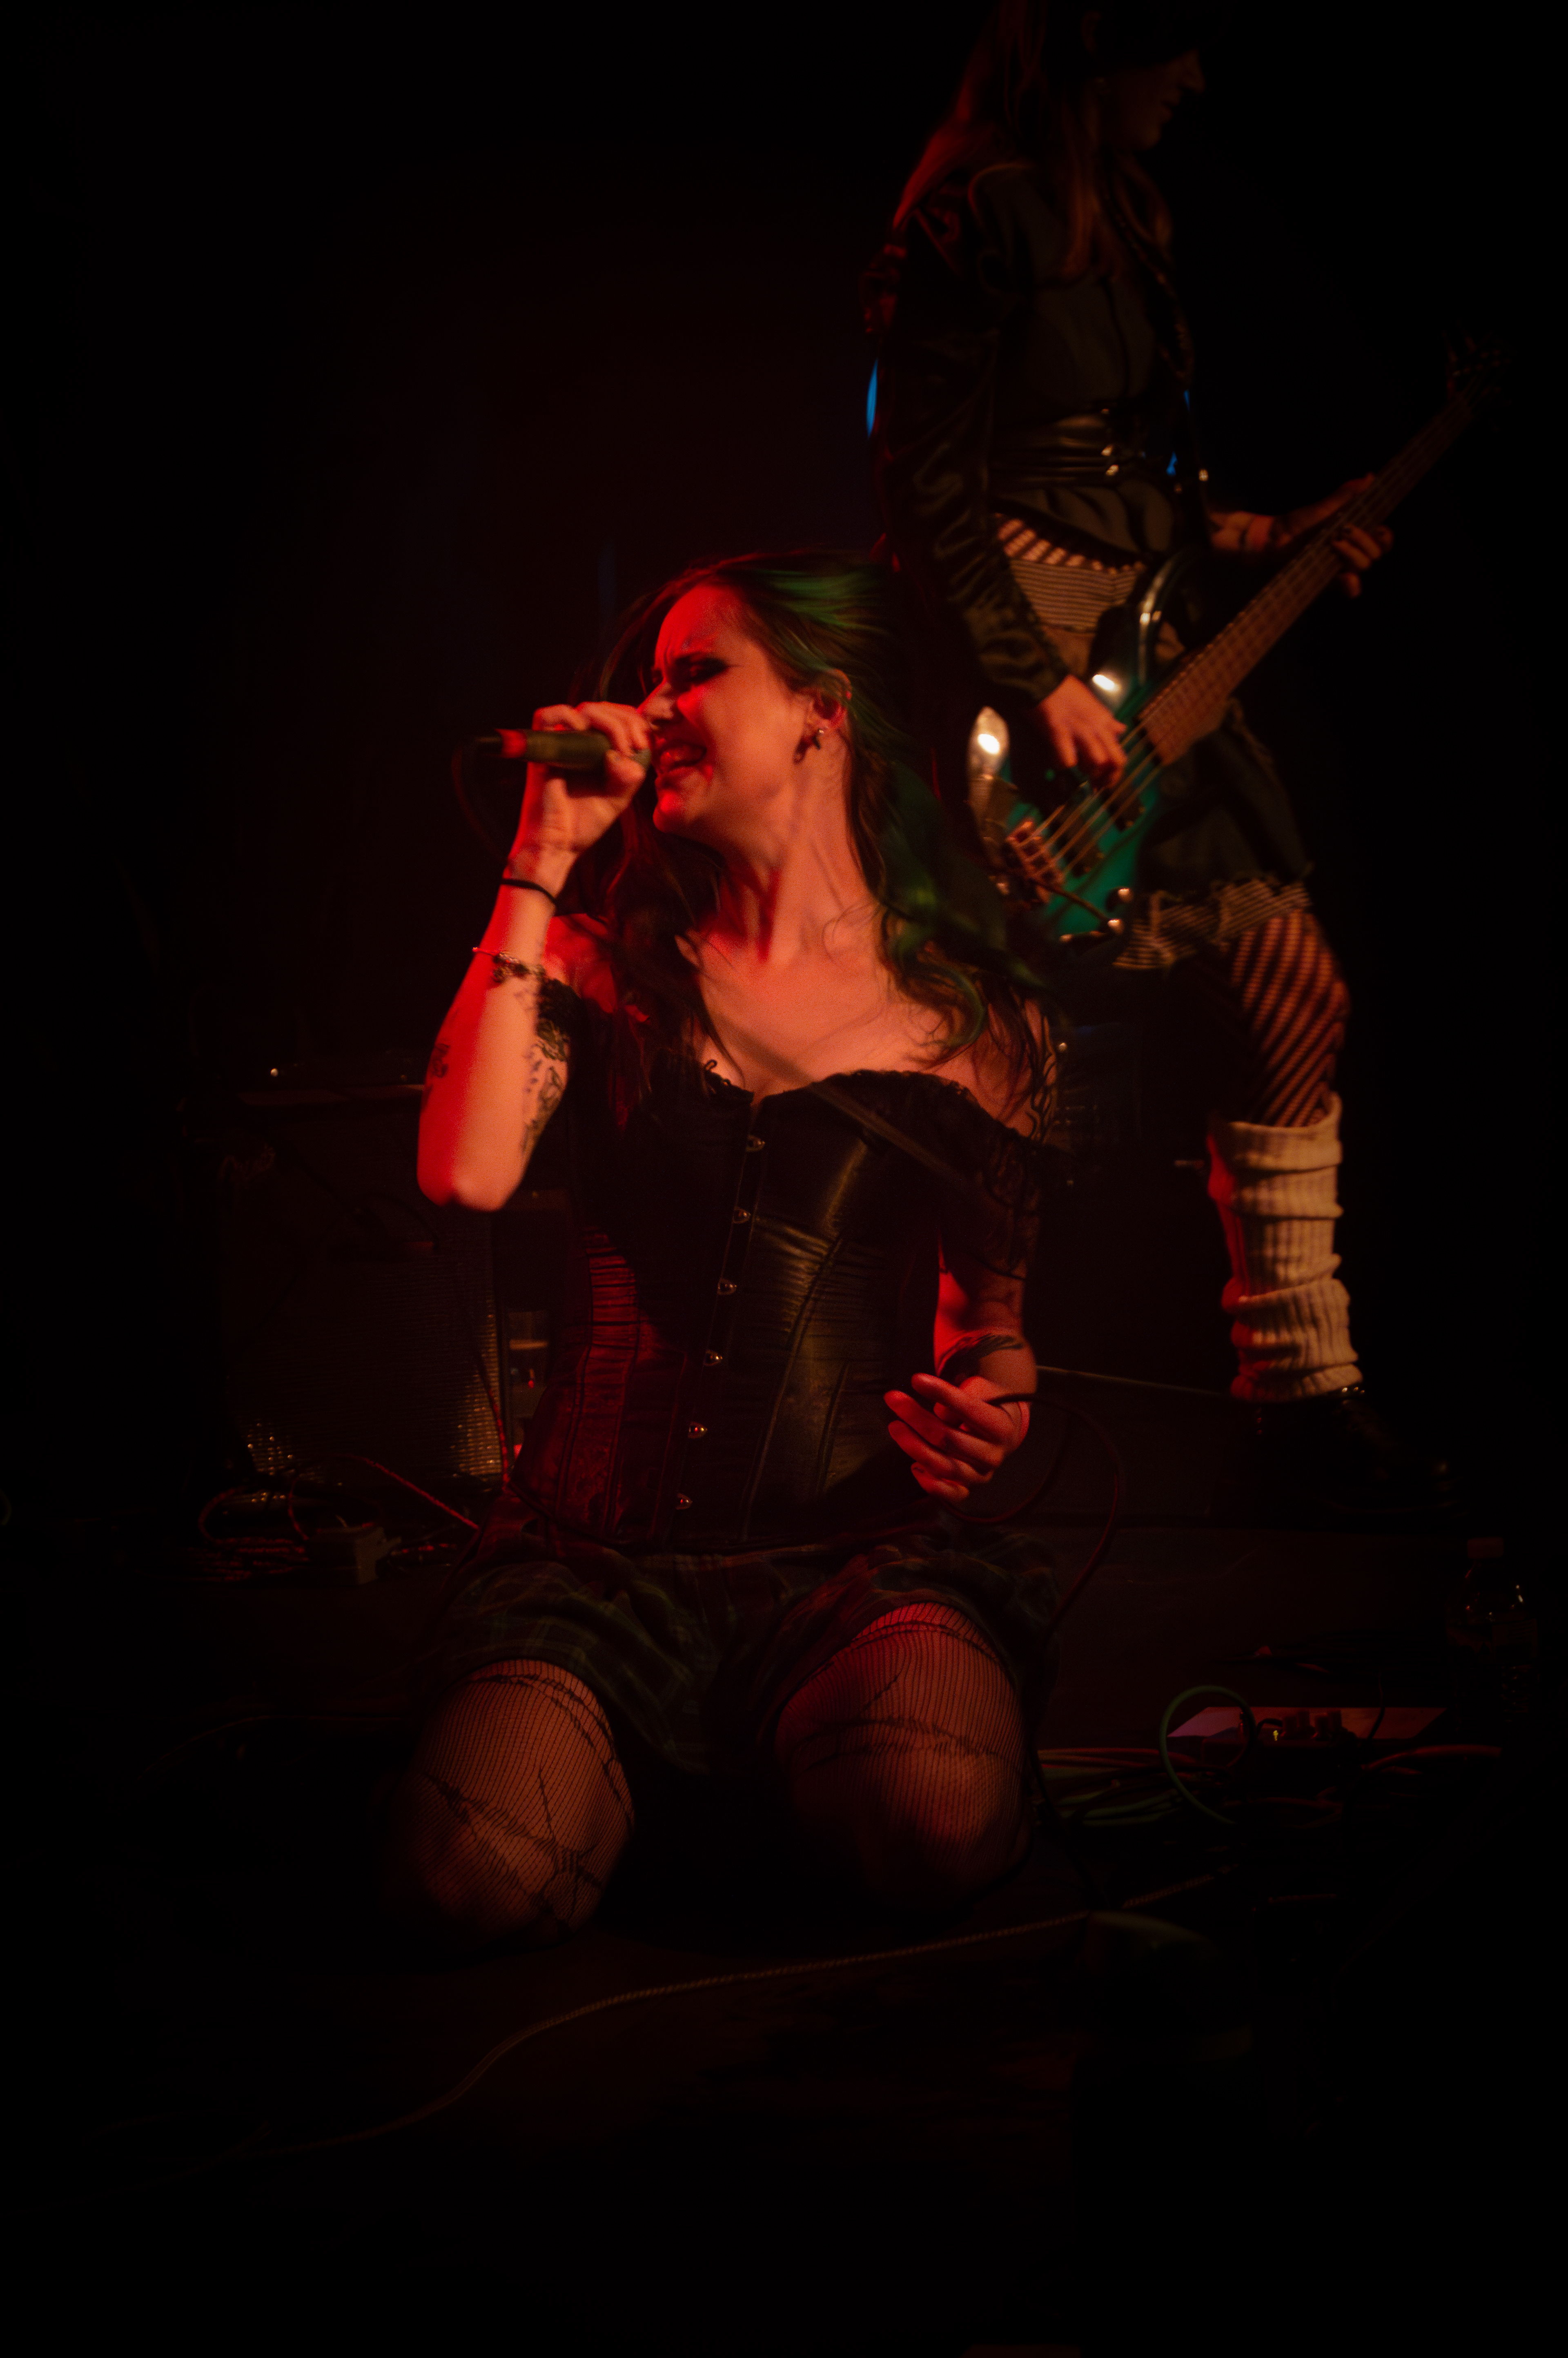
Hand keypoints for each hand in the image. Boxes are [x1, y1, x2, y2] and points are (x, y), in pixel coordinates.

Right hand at [509, 700, 649, 880]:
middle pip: (606, 709)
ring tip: (618, 746)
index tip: (643, 745)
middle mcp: (582, 743)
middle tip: (635, 746)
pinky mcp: (544, 751)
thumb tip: (620, 754)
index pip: (620, 717)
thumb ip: (628, 776)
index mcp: (600, 751)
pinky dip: (566, 716)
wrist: (559, 845)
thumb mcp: (617, 800)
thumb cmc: (584, 824)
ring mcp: (563, 744)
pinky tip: (582, 731)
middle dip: (627, 722)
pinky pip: (546, 716)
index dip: (635, 723)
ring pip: (586, 709)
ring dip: (608, 721)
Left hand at [884, 1372, 1030, 1505]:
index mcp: (1001, 1427)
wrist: (1004, 1430)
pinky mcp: (969, 1489)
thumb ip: (964, 1395)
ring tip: (895, 1427)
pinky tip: (914, 1468)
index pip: (968, 1409)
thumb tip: (939, 1413)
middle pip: (948, 1438)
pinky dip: (931, 1485)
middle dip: (917, 1417)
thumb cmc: (987, 1404)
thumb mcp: (983, 1390)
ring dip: (914, 1447)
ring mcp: (981, 1475)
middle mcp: (994, 1455)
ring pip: (943, 1466)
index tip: (915, 1379)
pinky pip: (950, 1494)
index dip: (941, 1392)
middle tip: (893, 1399)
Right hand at [1035, 672, 1124, 783]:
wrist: (1043, 679)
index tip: (1104, 782)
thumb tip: (1121, 730)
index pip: (1120, 755)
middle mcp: (1097, 727)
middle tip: (1092, 783)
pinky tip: (1054, 758)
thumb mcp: (1093, 704)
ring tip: (1074, 765)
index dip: (1115, 774)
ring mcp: (1079, 730)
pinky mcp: (1059, 732)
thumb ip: (1107, 720)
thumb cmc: (1066, 691)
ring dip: (1085, 770)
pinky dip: (1060, 764)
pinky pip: (1066, 760)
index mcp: (1105, 722)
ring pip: (1095, 762)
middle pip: (1114, 762)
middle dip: (1105, 778)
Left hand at [1274, 477, 1392, 597]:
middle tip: (1344, 530)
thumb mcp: (1326, 505)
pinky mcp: (1330, 581)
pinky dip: (1352, 584)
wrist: (1277, 538)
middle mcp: (1354, 551)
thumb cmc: (1301, 521)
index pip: (1383, 540)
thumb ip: (1348, 494)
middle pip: (1376, 553)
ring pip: (1363, 566)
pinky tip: (1346, 577)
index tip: (1378, 529)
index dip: (1385, 537)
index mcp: (1358, 533)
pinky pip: (1350, 588)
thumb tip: (1370, 477)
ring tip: (1333, 542)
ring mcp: (1343, 567)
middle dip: (1364, 541)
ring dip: (1353, 554)